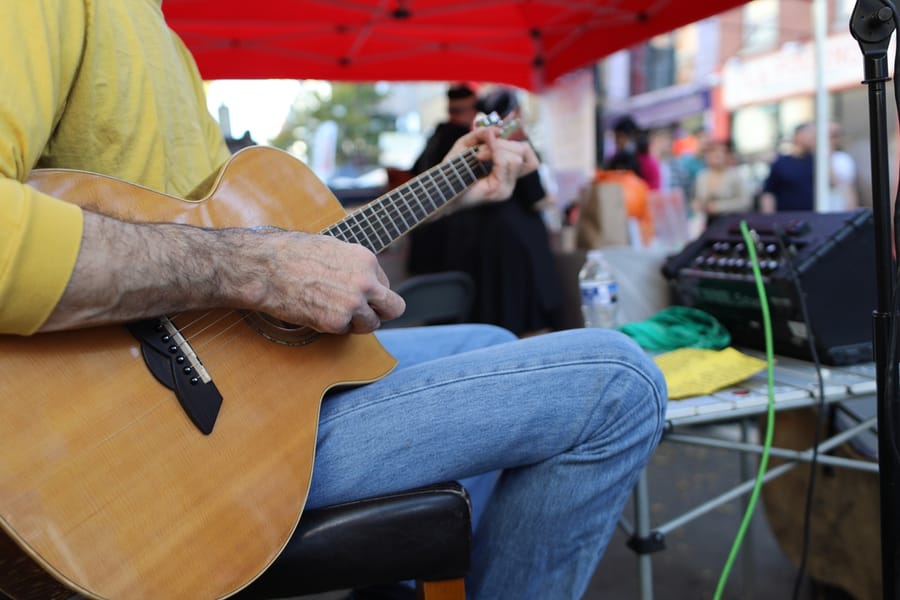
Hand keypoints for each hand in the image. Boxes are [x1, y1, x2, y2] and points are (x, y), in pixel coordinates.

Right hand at [242, 231, 405, 333]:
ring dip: (356, 322)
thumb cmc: (291, 253)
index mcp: (366, 259)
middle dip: (381, 312)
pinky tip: (316, 312)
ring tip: (333, 311)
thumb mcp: (332, 247)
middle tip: (365, 314)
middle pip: (394, 308)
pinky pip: (345, 331)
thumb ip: (353, 264)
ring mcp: (353, 304)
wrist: (265, 267)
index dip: (371, 292)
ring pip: (371, 324)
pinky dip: (333, 327)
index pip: (385, 284)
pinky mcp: (336, 322)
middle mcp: (366, 282)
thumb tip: (364, 278)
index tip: (356, 294)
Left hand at [447, 126, 539, 206]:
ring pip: (516, 157)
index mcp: (506, 172)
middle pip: (523, 152)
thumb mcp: (466, 145)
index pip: (527, 153)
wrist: (440, 188)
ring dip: (497, 150)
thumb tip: (497, 130)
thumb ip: (481, 134)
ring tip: (478, 156)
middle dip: (502, 144)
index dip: (512, 142)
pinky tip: (479, 156)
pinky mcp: (499, 191)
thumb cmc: (452, 169)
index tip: (491, 141)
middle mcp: (509, 181)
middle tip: (480, 151)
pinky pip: (506, 163)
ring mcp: (506, 188)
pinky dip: (494, 153)